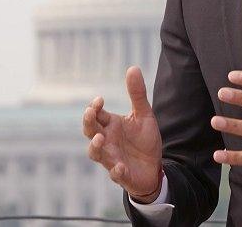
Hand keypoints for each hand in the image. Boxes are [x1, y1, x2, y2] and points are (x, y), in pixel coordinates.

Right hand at [82, 66, 163, 202]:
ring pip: (96, 154)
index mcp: (110, 126)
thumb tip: (133, 67)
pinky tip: (121, 166)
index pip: (95, 115)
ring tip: (100, 138)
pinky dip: (116, 171)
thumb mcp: (144, 115)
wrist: (154, 167)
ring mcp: (112, 158)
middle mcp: (107, 141)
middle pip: (90, 132)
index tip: (99, 100)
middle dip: (88, 123)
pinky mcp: (122, 175)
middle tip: (91, 113)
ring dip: (96, 147)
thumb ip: (137, 94)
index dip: (94, 107)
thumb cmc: (143, 140)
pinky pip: (116, 174)